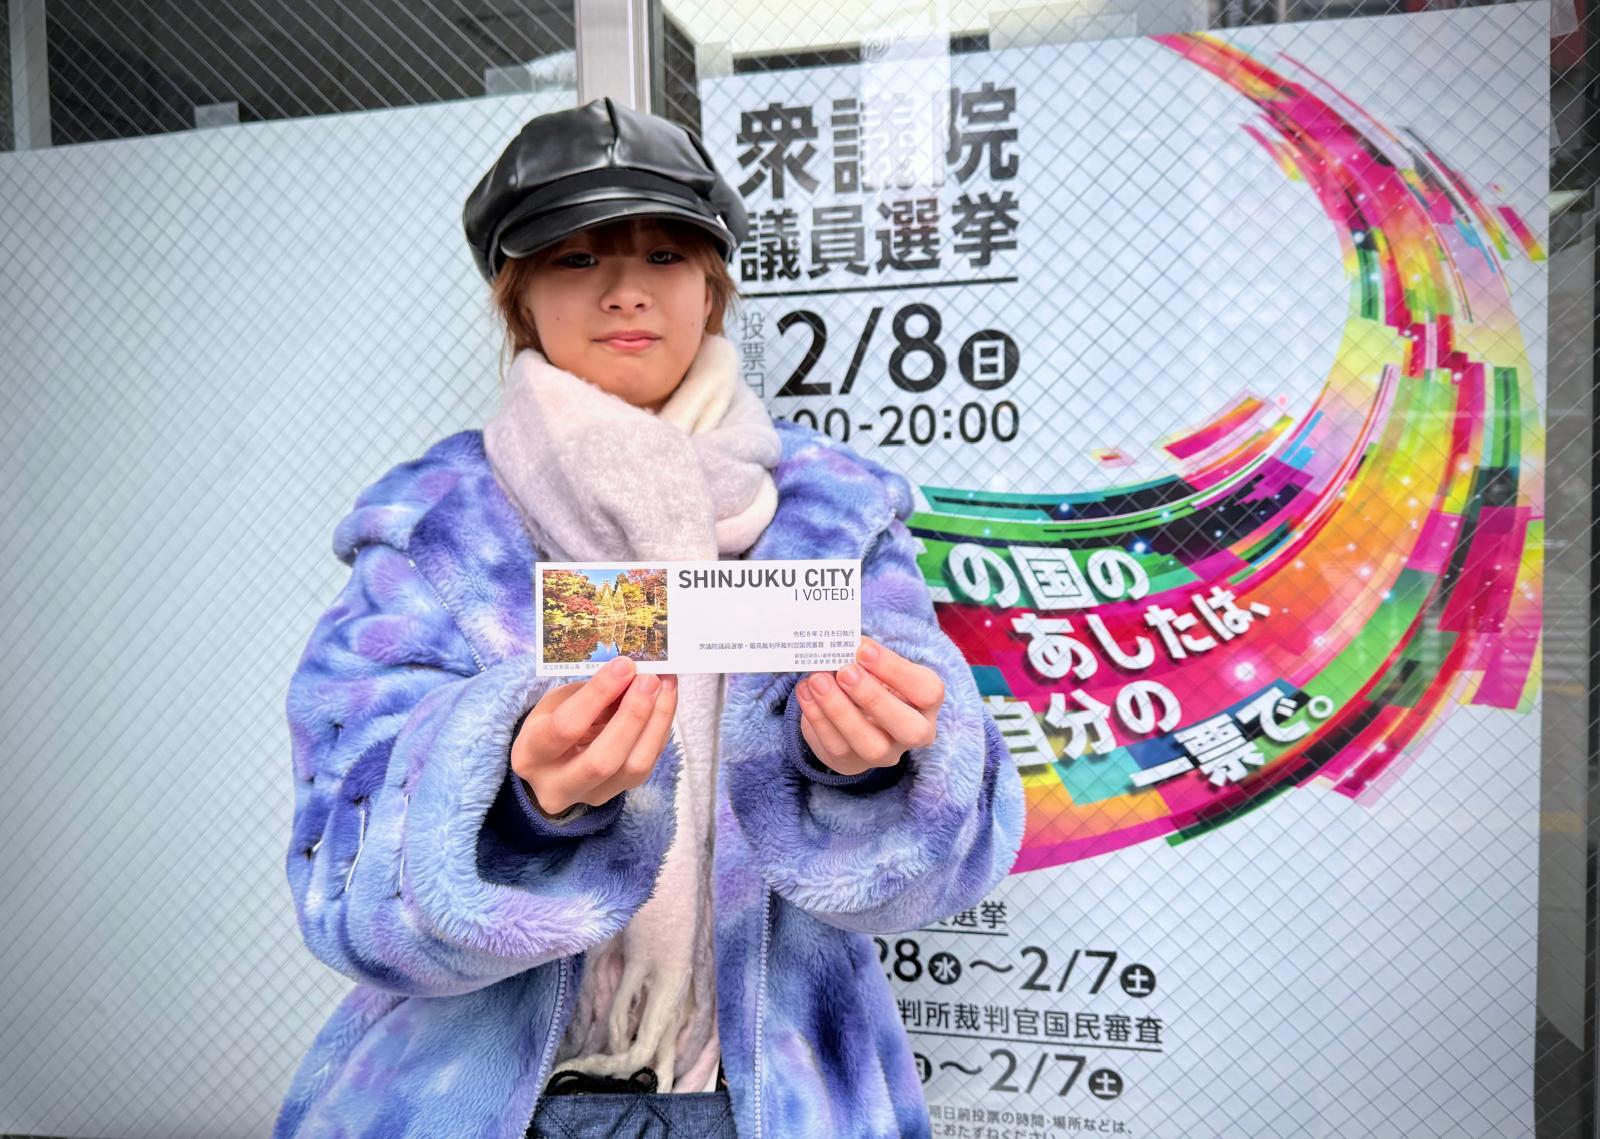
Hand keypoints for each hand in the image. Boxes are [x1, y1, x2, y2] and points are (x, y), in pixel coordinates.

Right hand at [512, 656, 678, 815]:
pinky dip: (659, 731)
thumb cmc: (551, 725)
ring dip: (656, 722)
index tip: (623, 666)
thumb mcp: (556, 704)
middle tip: (650, 679)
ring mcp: (590, 796)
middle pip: (603, 760)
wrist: (549, 767)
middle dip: (633, 715)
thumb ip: (590, 693)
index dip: (599, 694)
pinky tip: (665, 702)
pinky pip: (646, 766)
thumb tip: (631, 673)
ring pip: (633, 768)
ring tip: (665, 686)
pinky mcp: (616, 795)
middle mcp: (557, 785)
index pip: (566, 727)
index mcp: (531, 754)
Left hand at [795, 635, 943, 776]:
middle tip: (844, 671)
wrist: (852, 711)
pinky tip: (806, 693)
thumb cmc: (871, 679)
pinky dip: (817, 718)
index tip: (863, 650)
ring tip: (817, 680)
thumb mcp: (877, 664)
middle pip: (909, 729)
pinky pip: (836, 748)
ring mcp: (885, 754)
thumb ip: (867, 655)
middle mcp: (914, 734)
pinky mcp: (852, 763)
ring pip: (869, 745)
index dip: (896, 670)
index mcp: (927, 703)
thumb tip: (844, 644)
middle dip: (874, 698)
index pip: (927, 691)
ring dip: (839, 710)